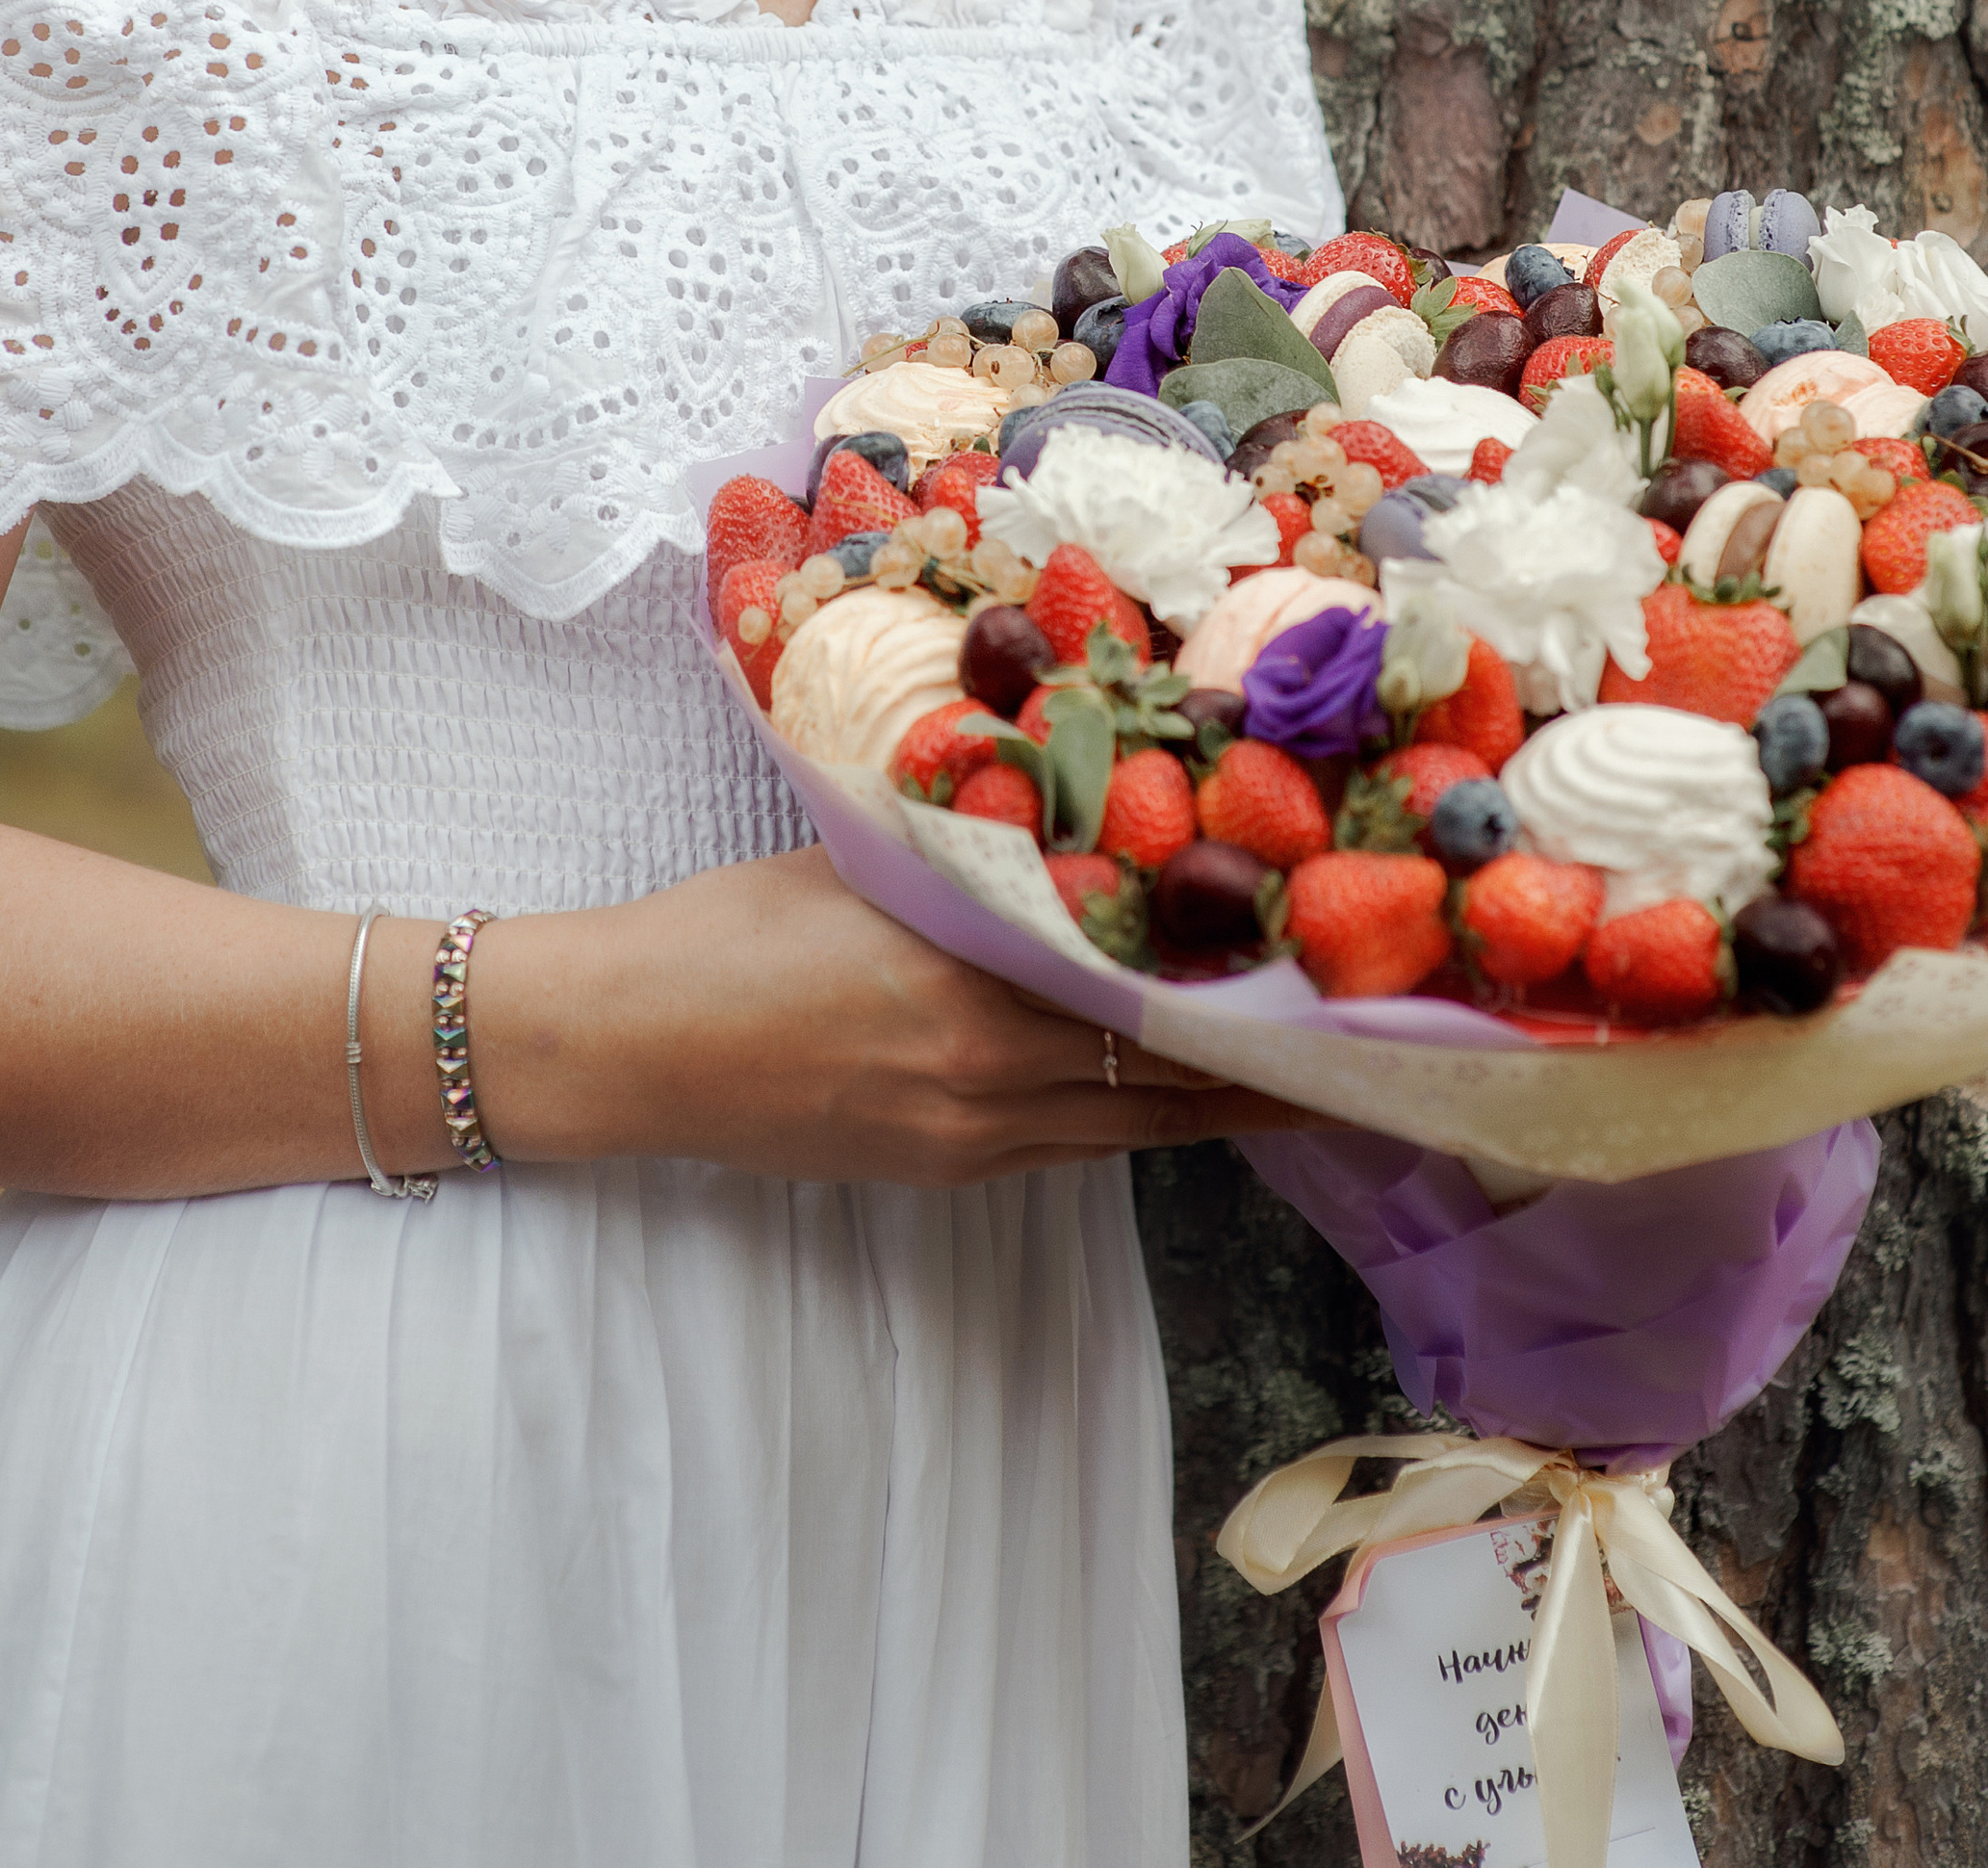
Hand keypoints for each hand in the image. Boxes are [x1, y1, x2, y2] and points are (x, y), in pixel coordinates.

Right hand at [466, 846, 1332, 1185]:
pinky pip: (1076, 1144)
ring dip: (1218, 1093)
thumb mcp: (864, 858)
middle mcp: (984, 1074)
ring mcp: (966, 1136)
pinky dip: (1139, 1113)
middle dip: (1265, 1052)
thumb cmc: (729, 926)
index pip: (1147, 989)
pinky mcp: (943, 1171)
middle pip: (1168, 1076)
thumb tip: (1078, 818)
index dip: (1246, 980)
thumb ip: (978, 854)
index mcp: (968, 981)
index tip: (1333, 959)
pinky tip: (1183, 1087)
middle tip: (1362, 1023)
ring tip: (1308, 1062)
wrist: (624, 1043)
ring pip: (1136, 1124)